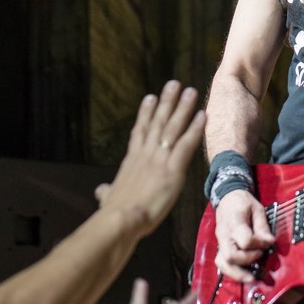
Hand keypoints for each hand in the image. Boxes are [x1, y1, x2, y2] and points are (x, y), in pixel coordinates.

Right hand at [94, 82, 204, 233]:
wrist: (121, 219)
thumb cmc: (115, 212)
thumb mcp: (108, 198)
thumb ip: (106, 192)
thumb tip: (100, 191)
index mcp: (131, 160)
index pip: (140, 131)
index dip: (146, 114)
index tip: (150, 97)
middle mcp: (145, 154)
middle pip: (158, 122)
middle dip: (167, 102)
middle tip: (174, 84)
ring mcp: (159, 159)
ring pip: (173, 128)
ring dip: (183, 108)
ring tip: (191, 91)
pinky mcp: (173, 170)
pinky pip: (186, 145)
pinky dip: (195, 129)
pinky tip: (202, 116)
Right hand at [214, 189, 274, 282]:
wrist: (227, 198)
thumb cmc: (242, 202)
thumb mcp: (257, 208)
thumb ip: (263, 226)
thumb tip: (269, 242)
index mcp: (234, 221)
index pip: (245, 240)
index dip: (259, 244)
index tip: (268, 242)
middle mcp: (224, 234)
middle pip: (231, 256)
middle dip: (248, 261)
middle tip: (261, 257)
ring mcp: (220, 242)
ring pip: (223, 263)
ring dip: (238, 273)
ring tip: (252, 277)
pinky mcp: (220, 247)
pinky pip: (222, 263)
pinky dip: (233, 271)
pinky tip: (244, 273)